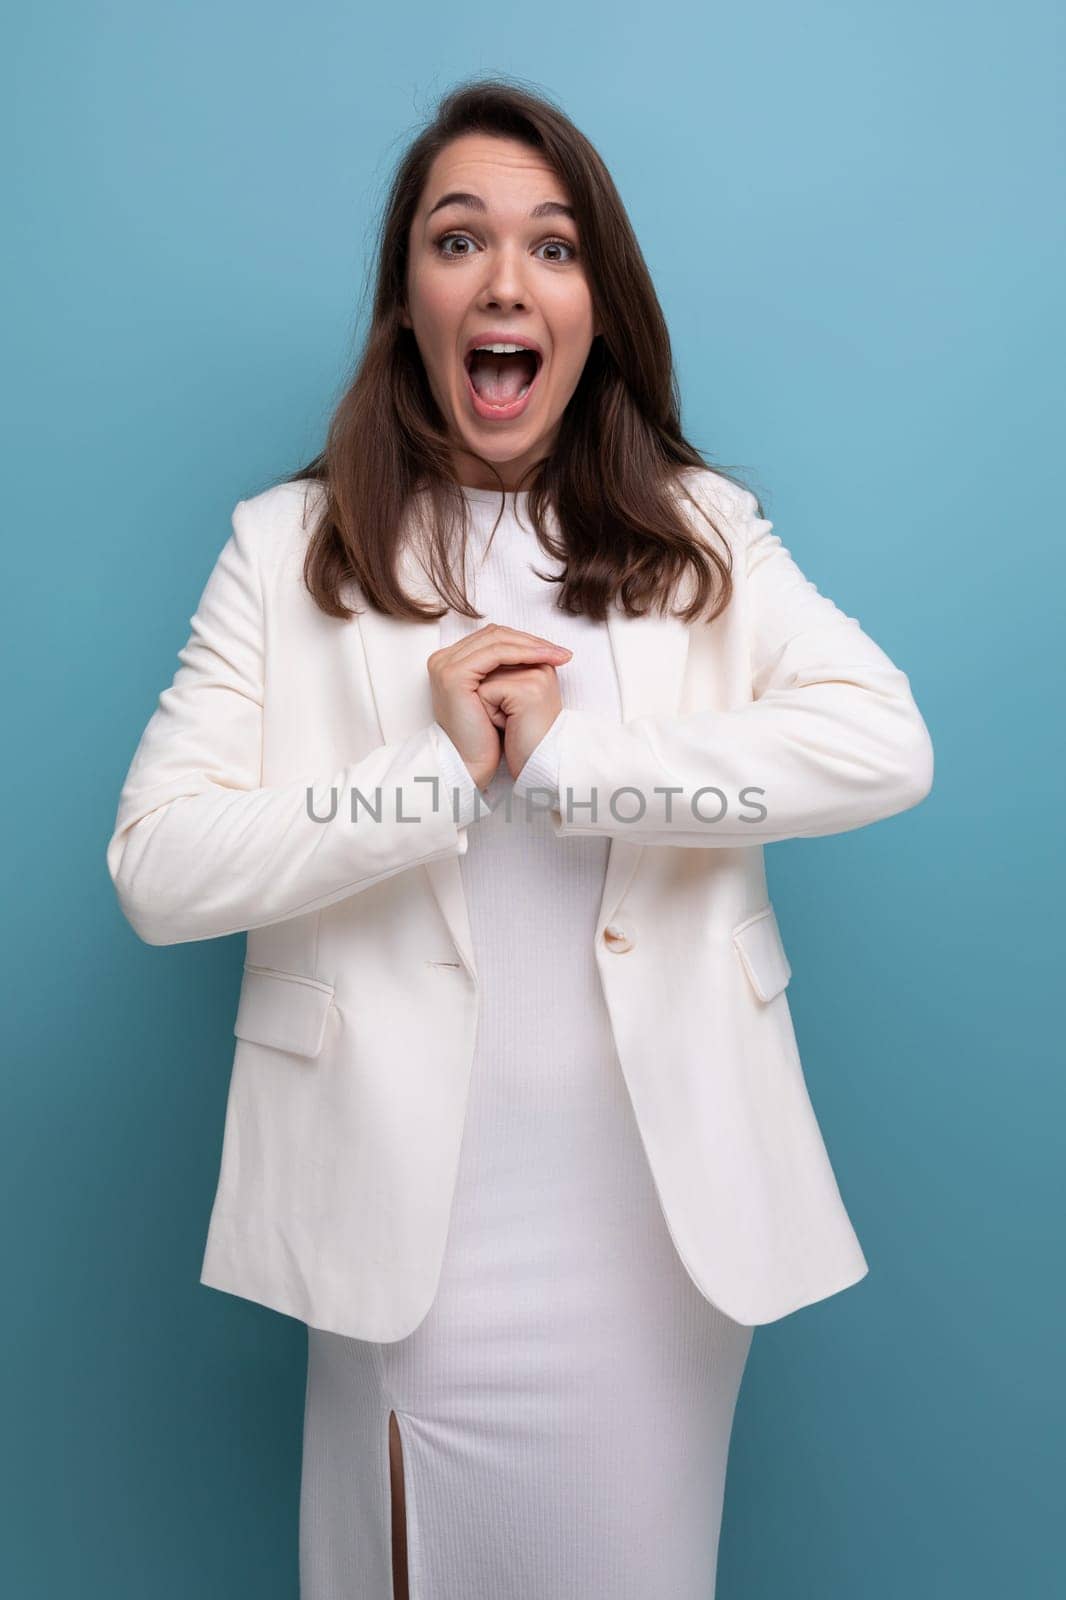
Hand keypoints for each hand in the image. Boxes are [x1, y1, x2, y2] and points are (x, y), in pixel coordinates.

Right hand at [428, 624, 571, 790]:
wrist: (471, 762)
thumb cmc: (486, 735)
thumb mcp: (497, 695)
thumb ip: (506, 669)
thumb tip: (538, 646)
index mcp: (451, 661)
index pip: (492, 638)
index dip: (524, 640)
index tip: (554, 650)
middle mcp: (442, 659)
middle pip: (494, 635)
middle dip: (531, 640)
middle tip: (561, 651)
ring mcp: (445, 665)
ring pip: (496, 641)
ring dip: (531, 645)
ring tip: (558, 655)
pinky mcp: (454, 674)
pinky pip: (495, 654)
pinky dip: (523, 653)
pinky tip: (544, 658)